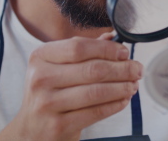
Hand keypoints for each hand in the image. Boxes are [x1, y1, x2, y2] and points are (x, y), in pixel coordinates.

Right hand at [0, 34, 141, 140]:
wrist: (31, 130)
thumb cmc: (49, 93)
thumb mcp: (57, 67)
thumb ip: (84, 50)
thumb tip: (112, 37)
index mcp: (41, 57)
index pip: (79, 47)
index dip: (107, 49)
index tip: (125, 53)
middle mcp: (41, 78)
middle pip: (92, 69)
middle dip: (122, 69)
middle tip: (137, 69)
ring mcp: (48, 103)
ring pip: (96, 92)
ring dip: (122, 87)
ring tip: (133, 85)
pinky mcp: (58, 125)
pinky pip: (95, 112)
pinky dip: (115, 105)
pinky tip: (123, 100)